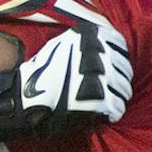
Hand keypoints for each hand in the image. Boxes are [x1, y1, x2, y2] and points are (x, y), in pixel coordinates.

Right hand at [0, 16, 132, 142]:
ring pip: (124, 88)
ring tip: (111, 102)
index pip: (120, 45)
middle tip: (113, 89)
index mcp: (90, 36)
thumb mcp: (61, 44)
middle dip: (120, 80)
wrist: (26, 97)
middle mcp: (99, 52)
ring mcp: (101, 75)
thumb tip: (105, 46)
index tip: (115, 68)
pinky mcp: (100, 99)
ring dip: (119, 97)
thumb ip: (84, 43)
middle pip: (124, 68)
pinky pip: (117, 107)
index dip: (119, 59)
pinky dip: (115, 112)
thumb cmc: (41, 72)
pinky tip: (109, 115)